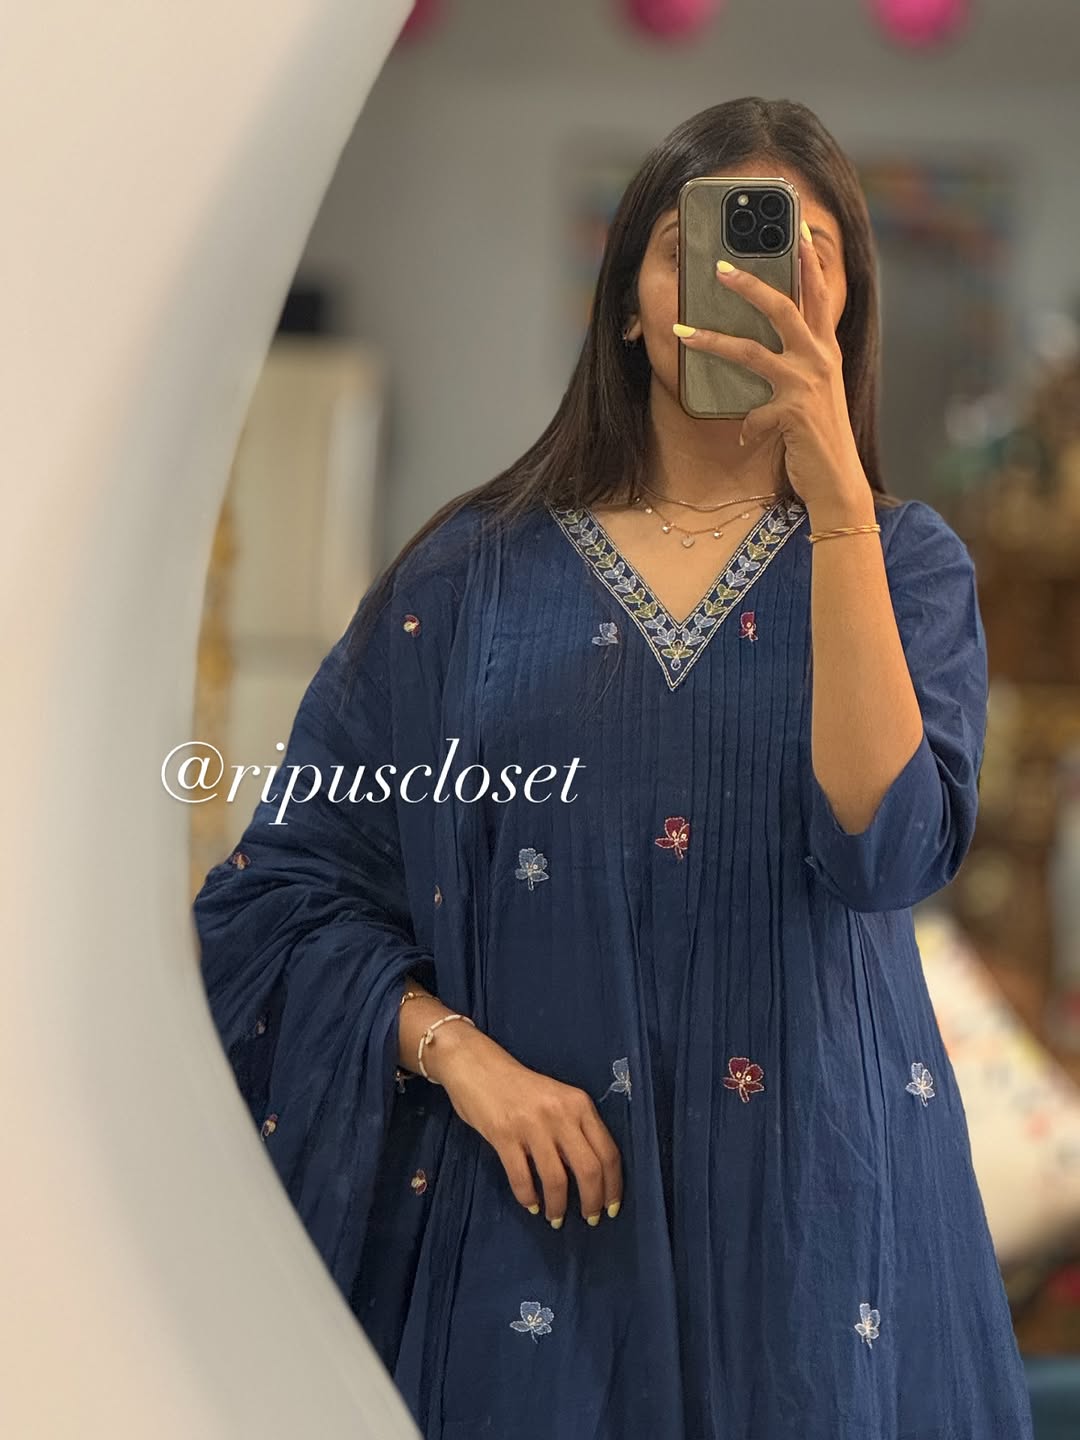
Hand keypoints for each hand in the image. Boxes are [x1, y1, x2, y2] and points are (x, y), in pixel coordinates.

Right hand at [426, 1022, 622, 1227]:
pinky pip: (522, 1178)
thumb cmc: (521, 1087)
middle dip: (592, 1202)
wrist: (477, 1066)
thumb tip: (591, 1176)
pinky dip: (529, 1198)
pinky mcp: (503, 1135)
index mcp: (579, 1104)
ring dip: (558, 1206)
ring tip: (556, 1218)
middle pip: (589, 1169)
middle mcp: (561, 1113)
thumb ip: (575, 1129)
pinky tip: (531, 1205)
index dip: (613, 1186)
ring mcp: (532, 1124)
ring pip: (556, 1179)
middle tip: (589, 1220)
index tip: (612, 1207)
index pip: (608, 1152)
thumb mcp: (558, 1100)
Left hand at [673, 224, 868, 511]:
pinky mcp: (793, 413)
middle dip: (750, 283)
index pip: (817, 293)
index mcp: (827, 349)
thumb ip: (795, 368)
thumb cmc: (821, 436)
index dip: (807, 258)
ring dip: (712, 340)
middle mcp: (821, 359)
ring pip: (751, 351)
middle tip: (719, 266)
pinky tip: (747, 438)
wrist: (839, 479)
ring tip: (681, 330)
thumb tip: (763, 356)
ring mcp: (807, 384)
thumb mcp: (814, 393)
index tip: (795, 225)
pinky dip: (748, 426)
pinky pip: (754, 413)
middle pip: (782, 307)